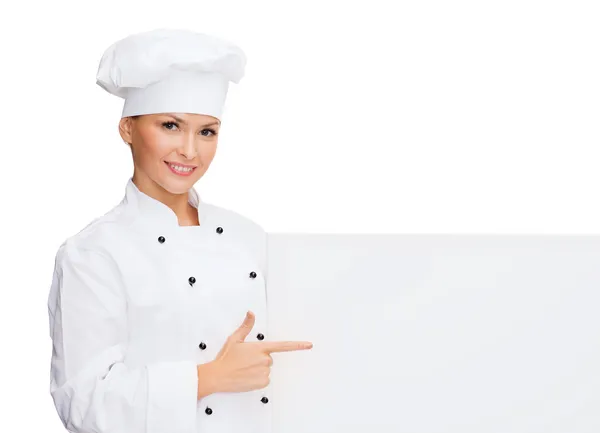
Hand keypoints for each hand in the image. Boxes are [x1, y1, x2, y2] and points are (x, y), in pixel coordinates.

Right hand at [197, 310, 312, 395]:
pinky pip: (264, 379)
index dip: (298, 345)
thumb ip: (246, 326)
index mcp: (260, 347)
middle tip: (245, 361)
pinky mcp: (262, 383)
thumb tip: (251, 313)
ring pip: (266, 369)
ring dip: (257, 369)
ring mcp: (264, 372)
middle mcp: (265, 360)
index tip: (309, 345)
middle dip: (259, 359)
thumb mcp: (235, 339)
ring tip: (243, 369)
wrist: (218, 376)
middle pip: (269, 358)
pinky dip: (256, 379)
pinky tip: (246, 376)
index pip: (284, 345)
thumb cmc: (226, 358)